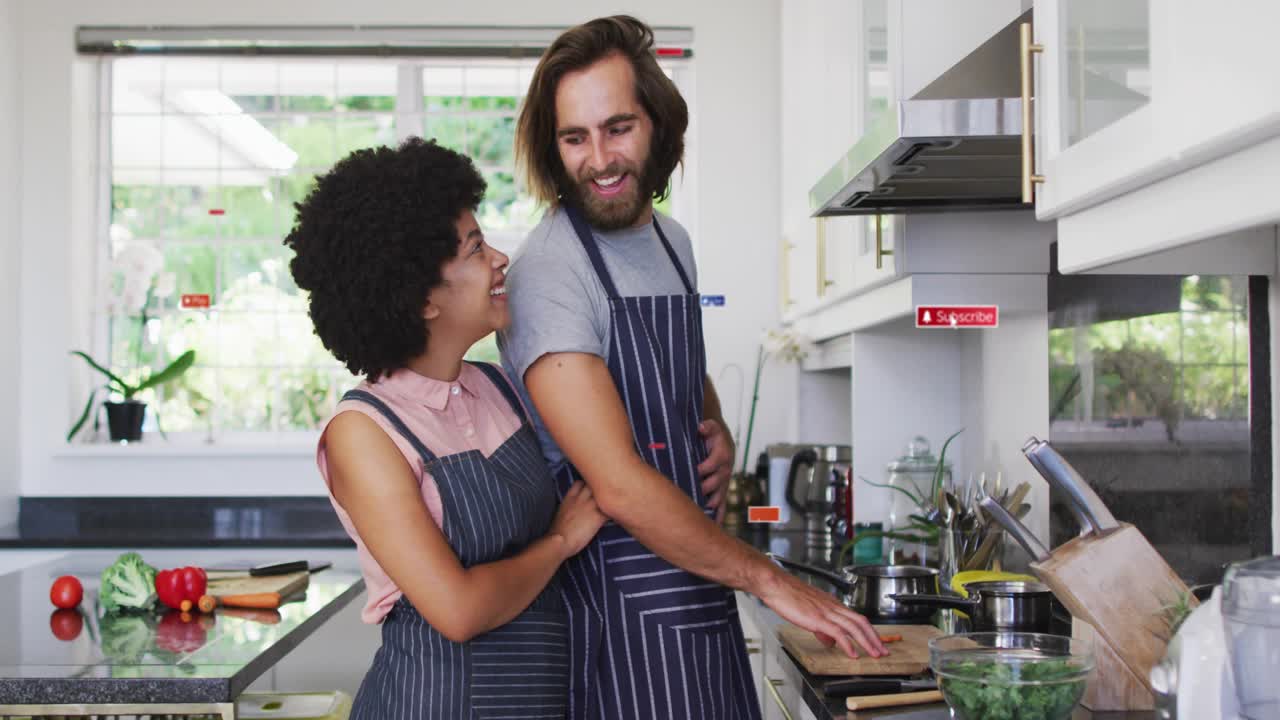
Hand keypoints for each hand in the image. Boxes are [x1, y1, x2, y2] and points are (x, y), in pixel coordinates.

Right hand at [550, 480, 607, 557]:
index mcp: (570, 497)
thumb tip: (573, 510)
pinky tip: (615, 516)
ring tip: (612, 505)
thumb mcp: (560, 514)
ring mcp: (591, 506)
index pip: (580, 483)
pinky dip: (613, 511)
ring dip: (608, 498)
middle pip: (594, 485)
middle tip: (603, 497)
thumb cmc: (557, 531)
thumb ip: (568, 506)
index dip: (586, 486)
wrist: (561, 540)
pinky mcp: (598, 516)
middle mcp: (581, 498)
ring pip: (604, 494)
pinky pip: (610, 509)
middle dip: (599, 489)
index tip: (589, 491)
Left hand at [697, 419, 732, 522]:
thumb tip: (701, 426)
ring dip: (711, 504)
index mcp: (722, 454)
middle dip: (704, 489)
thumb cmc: (711, 434)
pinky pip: (722, 505)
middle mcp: (725, 470)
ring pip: (719, 496)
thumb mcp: (710, 426)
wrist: (721, 438)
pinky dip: (718, 515)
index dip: (702, 469)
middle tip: (691, 495)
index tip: (692, 472)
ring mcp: (724, 482)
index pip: (712, 464)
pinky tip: (714, 526)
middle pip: (716, 483)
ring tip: (701, 515)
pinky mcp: (722, 490)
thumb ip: (707, 426)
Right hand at [755, 567, 886, 659]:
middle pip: (861, 622)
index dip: (869, 631)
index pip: (857, 618)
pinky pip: (838, 633)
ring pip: (854, 627)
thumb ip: (822, 628)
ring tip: (874, 654)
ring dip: (867, 642)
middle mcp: (833, 606)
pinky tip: (853, 654)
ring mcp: (827, 612)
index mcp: (833, 604)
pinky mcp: (818, 618)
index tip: (876, 642)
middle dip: (874, 638)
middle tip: (883, 651)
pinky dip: (848, 644)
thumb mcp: (809, 612)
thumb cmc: (788, 595)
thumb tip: (831, 642)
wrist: (776, 585)